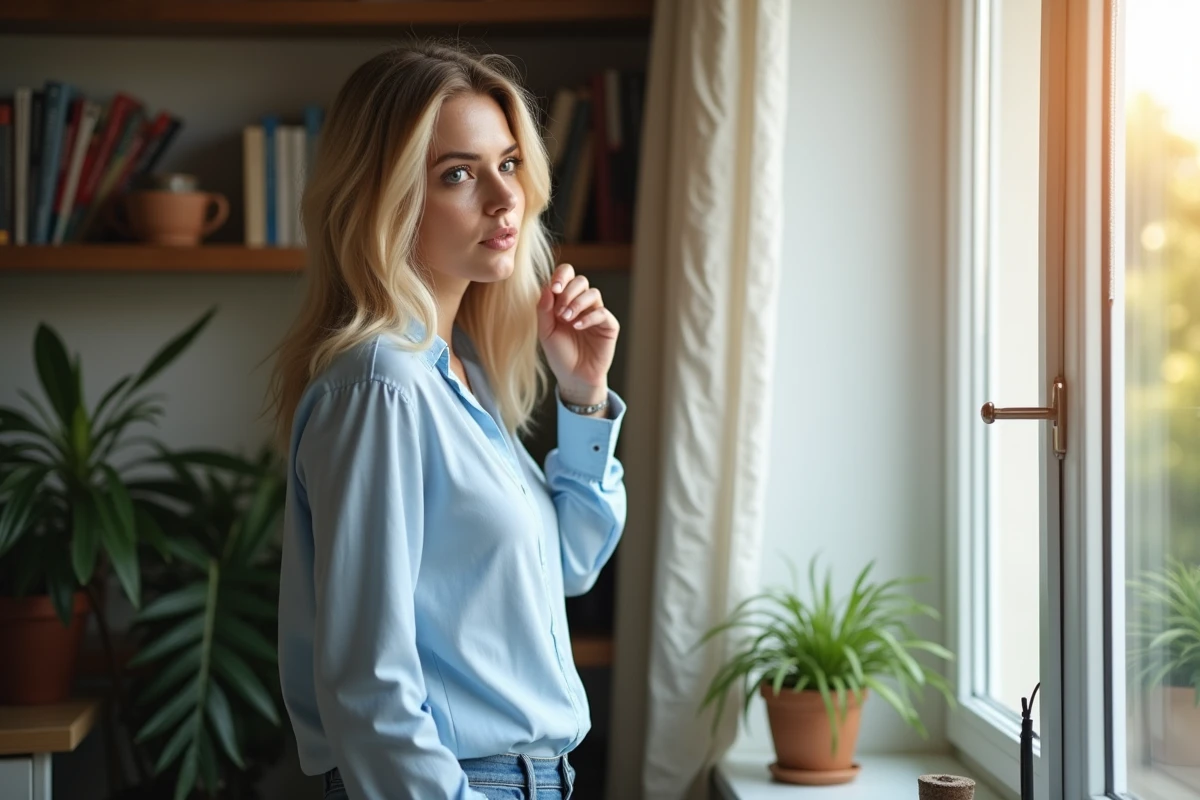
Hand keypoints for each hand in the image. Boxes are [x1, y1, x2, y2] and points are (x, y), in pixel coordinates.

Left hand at [537, 263, 619, 405]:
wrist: (573, 377)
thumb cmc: (559, 354)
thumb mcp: (545, 331)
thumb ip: (544, 309)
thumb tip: (546, 287)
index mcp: (565, 300)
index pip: (566, 276)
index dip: (561, 276)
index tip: (553, 289)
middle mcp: (582, 304)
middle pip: (581, 281)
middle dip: (568, 292)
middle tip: (559, 311)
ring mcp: (596, 313)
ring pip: (593, 293)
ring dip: (578, 303)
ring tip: (567, 319)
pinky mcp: (609, 325)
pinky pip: (602, 313)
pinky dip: (588, 317)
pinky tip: (577, 327)